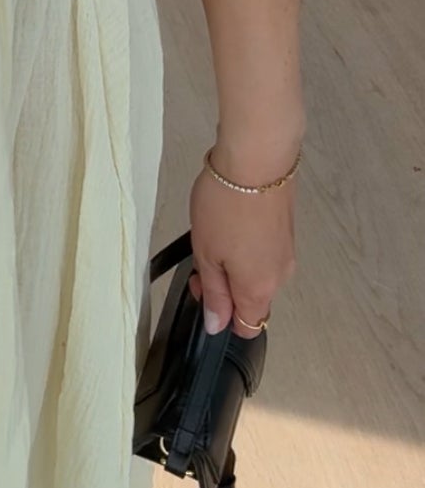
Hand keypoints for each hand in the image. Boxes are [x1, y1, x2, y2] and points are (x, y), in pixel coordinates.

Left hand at [185, 155, 296, 335]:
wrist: (257, 160)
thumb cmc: (225, 208)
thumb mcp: (206, 254)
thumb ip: (214, 293)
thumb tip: (218, 325)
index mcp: (259, 289)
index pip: (248, 327)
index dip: (222, 317)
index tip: (203, 288)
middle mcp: (280, 277)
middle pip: (252, 299)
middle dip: (225, 287)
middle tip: (201, 257)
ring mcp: (287, 252)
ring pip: (257, 274)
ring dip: (235, 264)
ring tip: (214, 233)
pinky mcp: (287, 230)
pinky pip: (264, 253)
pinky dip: (247, 246)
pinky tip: (231, 221)